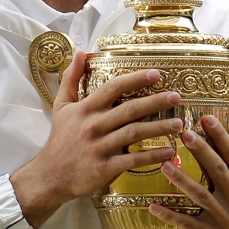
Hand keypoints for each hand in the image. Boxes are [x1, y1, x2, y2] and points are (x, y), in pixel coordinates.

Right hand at [12, 52, 184, 227]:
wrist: (49, 176)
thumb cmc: (60, 139)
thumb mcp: (61, 106)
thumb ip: (71, 79)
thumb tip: (79, 52)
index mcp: (86, 108)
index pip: (114, 87)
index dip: (136, 79)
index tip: (157, 73)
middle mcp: (93, 125)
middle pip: (130, 109)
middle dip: (155, 102)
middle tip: (176, 97)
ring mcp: (99, 147)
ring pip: (134, 133)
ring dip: (159, 128)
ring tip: (178, 124)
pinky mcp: (104, 167)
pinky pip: (132, 160)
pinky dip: (152, 156)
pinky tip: (168, 152)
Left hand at [150, 115, 228, 228]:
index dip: (221, 137)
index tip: (207, 119)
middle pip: (218, 171)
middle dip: (201, 151)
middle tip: (184, 133)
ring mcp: (223, 216)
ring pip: (200, 196)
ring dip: (182, 180)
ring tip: (165, 165)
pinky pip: (188, 223)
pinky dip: (171, 216)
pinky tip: (153, 206)